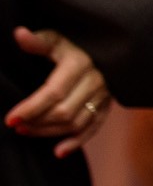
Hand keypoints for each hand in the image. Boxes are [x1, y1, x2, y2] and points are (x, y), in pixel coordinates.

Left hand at [6, 28, 110, 156]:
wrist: (104, 49)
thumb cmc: (73, 43)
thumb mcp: (56, 38)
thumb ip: (38, 40)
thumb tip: (19, 34)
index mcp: (80, 63)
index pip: (53, 92)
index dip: (30, 108)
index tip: (10, 119)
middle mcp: (96, 80)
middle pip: (64, 111)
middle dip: (37, 122)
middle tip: (16, 126)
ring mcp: (104, 95)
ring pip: (76, 123)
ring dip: (49, 132)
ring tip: (26, 131)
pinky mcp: (108, 105)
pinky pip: (94, 128)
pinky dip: (77, 142)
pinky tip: (58, 152)